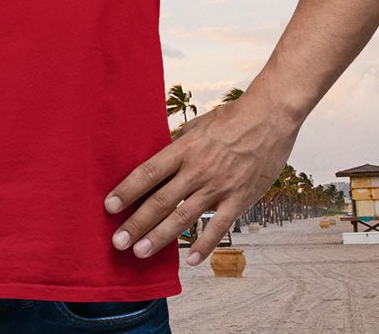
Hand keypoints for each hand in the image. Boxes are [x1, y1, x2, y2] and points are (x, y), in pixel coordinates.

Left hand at [102, 94, 299, 265]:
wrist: (269, 118)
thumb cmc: (232, 118)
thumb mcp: (197, 126)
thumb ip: (179, 145)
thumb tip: (159, 158)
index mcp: (184, 149)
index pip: (148, 173)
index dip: (127, 191)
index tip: (109, 206)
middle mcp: (197, 170)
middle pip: (160, 201)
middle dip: (136, 223)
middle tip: (117, 241)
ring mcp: (218, 187)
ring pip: (183, 218)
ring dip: (160, 237)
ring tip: (140, 252)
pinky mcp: (239, 199)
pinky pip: (218, 227)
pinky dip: (204, 245)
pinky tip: (190, 261)